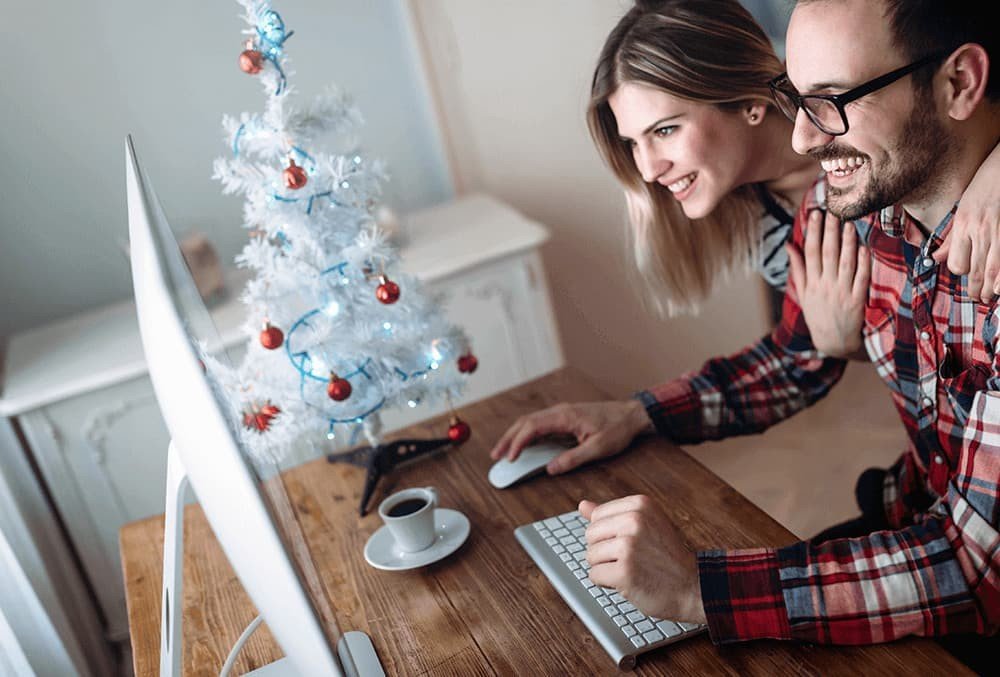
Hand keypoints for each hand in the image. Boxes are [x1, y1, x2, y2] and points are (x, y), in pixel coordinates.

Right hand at [488, 400, 651, 474]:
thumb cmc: (617, 429)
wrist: (631, 415)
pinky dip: (526, 433)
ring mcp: (561, 412)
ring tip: (504, 452)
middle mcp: (560, 411)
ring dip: (515, 435)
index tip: (510, 458)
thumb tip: (550, 469)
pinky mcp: (564, 417)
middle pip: (525, 422)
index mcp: (565, 416)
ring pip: (530, 421)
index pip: (532, 427)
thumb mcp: (598, 448)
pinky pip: (540, 423)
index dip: (518, 443)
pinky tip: (523, 444)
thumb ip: (573, 459)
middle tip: (496, 456)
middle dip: (509, 439)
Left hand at [580, 495, 704, 623]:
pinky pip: (594, 575)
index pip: (597, 516)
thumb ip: (612, 515)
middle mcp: (634, 521)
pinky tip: (628, 582)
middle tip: (632, 559)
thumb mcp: (645, 525)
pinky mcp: (624, 572)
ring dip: (606, 568)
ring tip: (632, 569)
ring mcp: (629, 546)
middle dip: (604, 551)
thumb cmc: (666, 556)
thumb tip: (582, 505)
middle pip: (591, 535)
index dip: (608, 534)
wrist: (692, 587)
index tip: (632, 542)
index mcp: (640, 505)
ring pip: (591, 556)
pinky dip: (607, 583)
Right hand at [786, 209, 869, 357]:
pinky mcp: (857, 301)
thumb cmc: (818, 315)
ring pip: (845, 264)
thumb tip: (789, 245)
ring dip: (847, 243)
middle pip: (828, 254)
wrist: (833, 342)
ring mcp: (842, 293)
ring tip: (849, 224)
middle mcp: (825, 286)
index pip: (811, 252)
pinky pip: (861, 279)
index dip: (813, 232)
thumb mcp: (803, 293)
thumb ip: (798, 268)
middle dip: (830, 231)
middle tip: (834, 211)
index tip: (815, 214)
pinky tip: (863, 249)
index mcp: (811, 283)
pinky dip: (863, 264)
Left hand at [932, 139, 999, 301]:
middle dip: (977, 290)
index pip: (956, 262)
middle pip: (975, 271)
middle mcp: (979, 230)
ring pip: (992, 270)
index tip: (967, 275)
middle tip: (980, 298)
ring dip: (991, 288)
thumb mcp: (962, 208)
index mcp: (963, 225)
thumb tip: (934, 258)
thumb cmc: (986, 186)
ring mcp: (997, 231)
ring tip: (991, 296)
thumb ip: (951, 237)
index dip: (961, 272)